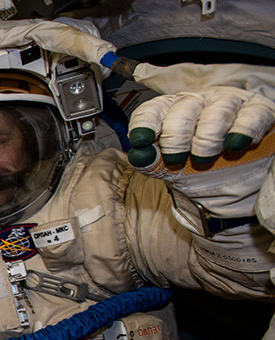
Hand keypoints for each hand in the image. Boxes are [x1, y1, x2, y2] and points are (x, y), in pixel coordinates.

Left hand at [127, 86, 274, 169]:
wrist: (234, 181)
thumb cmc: (197, 168)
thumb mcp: (170, 167)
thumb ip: (150, 162)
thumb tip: (139, 155)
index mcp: (170, 110)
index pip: (153, 110)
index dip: (145, 124)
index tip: (142, 140)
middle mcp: (198, 101)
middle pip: (182, 113)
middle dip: (176, 139)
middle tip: (177, 159)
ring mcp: (229, 103)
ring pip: (215, 114)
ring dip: (206, 140)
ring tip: (203, 158)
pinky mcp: (258, 111)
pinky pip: (250, 117)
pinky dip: (241, 131)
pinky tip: (235, 144)